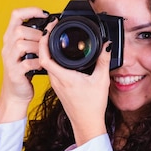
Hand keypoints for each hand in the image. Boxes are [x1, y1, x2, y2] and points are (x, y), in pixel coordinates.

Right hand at [0, 7, 47, 123]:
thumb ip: (34, 39)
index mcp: (10, 38)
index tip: (44, 13)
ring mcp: (9, 60)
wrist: (16, 93)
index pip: (15, 16)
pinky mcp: (14, 73)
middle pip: (19, 30)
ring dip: (37, 48)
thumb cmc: (24, 71)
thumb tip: (51, 27)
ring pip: (21, 45)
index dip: (30, 11)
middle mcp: (7, 47)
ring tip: (44, 54)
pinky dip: (37, 63)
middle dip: (36, 34)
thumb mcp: (27, 51)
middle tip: (45, 42)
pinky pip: (27, 63)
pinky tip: (42, 65)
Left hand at [39, 19, 110, 145]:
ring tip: (54, 37)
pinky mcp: (58, 87)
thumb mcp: (101, 80)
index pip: (45, 56)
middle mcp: (56, 80)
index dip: (44, 39)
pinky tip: (59, 54)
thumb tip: (107, 46)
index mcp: (63, 77)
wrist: (87, 123)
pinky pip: (51, 69)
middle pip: (42, 56)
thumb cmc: (92, 106)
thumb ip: (104, 61)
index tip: (50, 28)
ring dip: (47, 49)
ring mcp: (56, 84)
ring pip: (46, 62)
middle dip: (45, 39)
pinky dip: (52, 58)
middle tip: (52, 27)